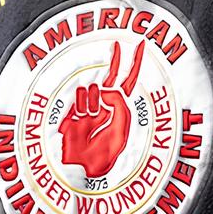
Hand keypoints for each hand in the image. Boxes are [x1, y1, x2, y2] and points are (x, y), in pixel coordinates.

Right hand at [58, 41, 144, 178]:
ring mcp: (89, 107)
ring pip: (92, 89)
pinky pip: (78, 98)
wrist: (81, 170)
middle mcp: (107, 106)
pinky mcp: (72, 110)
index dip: (134, 63)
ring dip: (92, 101)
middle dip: (115, 60)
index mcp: (122, 110)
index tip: (140, 44)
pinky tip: (78, 122)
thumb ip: (119, 106)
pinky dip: (80, 107)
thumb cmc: (104, 156)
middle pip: (112, 76)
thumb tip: (106, 89)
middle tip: (117, 43)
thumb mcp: (121, 130)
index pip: (130, 81)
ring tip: (91, 121)